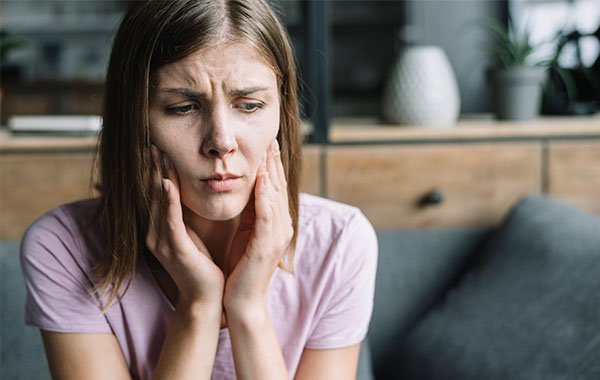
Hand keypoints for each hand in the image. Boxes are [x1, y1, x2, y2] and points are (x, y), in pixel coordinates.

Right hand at [145, 145, 224, 306]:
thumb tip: (186, 189)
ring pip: (159, 203)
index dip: (155, 170)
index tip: (156, 146)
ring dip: (158, 176)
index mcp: (161, 229)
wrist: (207, 298)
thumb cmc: (203, 264)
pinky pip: (171, 221)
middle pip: (152, 194)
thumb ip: (185, 214)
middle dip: (152, 167)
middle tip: (151, 141)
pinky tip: (167, 184)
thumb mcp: (192, 233)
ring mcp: (164, 242)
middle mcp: (156, 233)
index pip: (156, 193)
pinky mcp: (176, 250)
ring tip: (157, 153)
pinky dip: (168, 202)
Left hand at [223, 139, 292, 311]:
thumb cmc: (241, 268)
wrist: (242, 301)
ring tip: (267, 149)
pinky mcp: (266, 245)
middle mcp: (282, 226)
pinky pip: (267, 214)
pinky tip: (261, 178)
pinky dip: (265, 195)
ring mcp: (277, 236)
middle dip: (275, 162)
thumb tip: (248, 190)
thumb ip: (251, 213)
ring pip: (276, 196)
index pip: (276, 188)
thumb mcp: (246, 234)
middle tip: (271, 138)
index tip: (267, 144)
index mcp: (277, 224)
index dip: (273, 165)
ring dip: (271, 171)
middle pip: (279, 187)